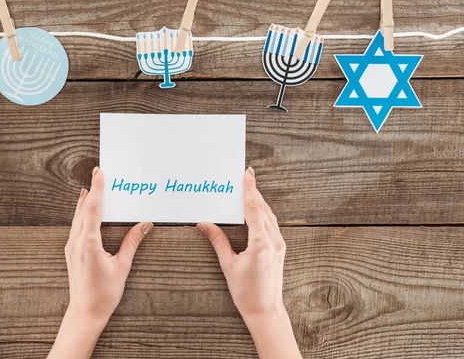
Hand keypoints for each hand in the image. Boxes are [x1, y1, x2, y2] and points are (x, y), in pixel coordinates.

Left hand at [48, 166, 152, 358]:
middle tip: (98, 173)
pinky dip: (81, 213)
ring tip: (92, 186)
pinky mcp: (70, 251)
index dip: (98, 189)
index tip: (100, 174)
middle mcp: (76, 242)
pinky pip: (75, 225)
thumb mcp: (122, 266)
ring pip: (77, 216)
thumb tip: (144, 224)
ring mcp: (71, 246)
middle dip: (92, 190)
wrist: (85, 312)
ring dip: (85, 200)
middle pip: (83, 208)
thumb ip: (132, 242)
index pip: (93, 209)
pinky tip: (85, 209)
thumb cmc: (104, 293)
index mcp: (89, 243)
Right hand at [197, 167, 301, 358]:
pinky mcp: (280, 248)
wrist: (266, 311)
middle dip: (254, 191)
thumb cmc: (246, 292)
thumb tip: (204, 224)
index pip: (254, 209)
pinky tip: (255, 210)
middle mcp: (274, 241)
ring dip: (259, 201)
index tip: (246, 175)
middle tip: (245, 176)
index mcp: (261, 243)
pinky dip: (263, 213)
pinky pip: (272, 224)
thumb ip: (218, 241)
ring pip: (270, 215)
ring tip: (248, 189)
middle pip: (263, 208)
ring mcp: (279, 244)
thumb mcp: (228, 265)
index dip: (249, 190)